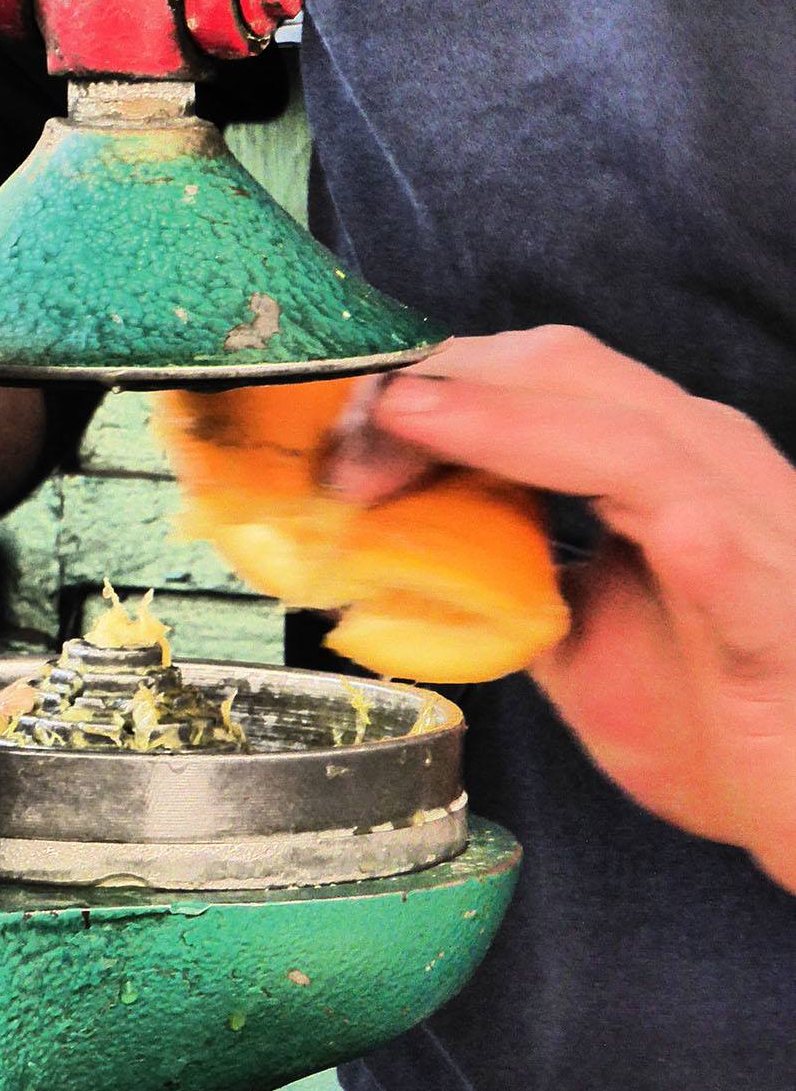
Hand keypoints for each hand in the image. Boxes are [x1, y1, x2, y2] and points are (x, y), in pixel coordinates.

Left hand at [324, 325, 795, 891]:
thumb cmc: (716, 719)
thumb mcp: (575, 643)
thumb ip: (503, 586)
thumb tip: (397, 564)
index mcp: (659, 462)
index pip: (533, 380)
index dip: (428, 387)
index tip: (338, 431)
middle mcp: (706, 463)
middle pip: (561, 372)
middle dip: (438, 384)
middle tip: (339, 428)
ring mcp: (745, 518)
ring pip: (616, 423)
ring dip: (493, 419)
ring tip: (401, 417)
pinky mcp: (766, 594)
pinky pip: (693, 522)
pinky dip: (620, 494)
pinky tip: (543, 483)